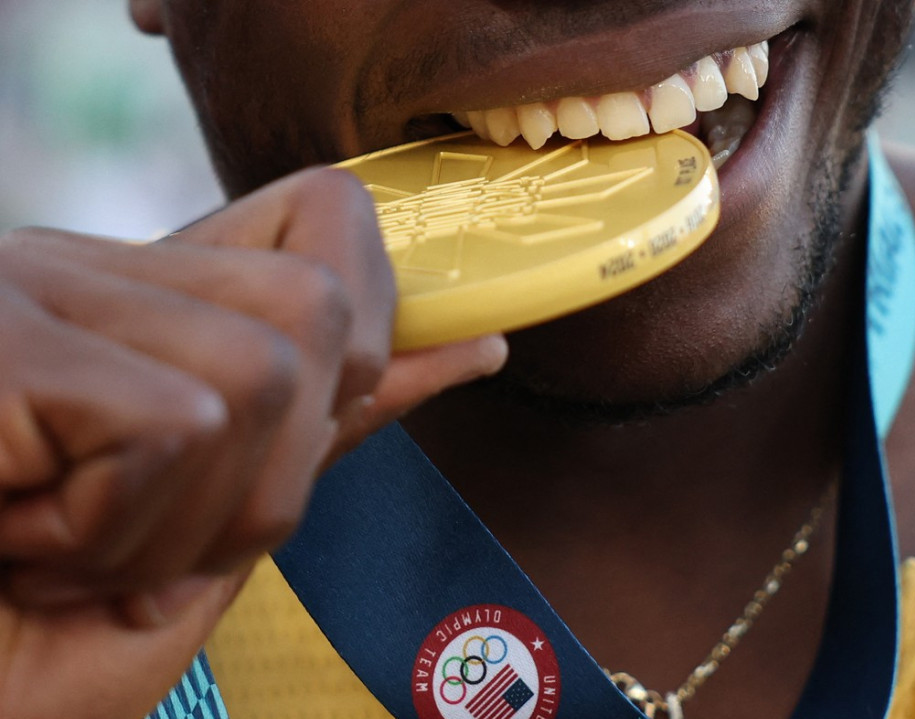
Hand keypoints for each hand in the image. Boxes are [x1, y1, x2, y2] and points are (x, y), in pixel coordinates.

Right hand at [0, 168, 507, 717]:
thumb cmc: (20, 641)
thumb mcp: (205, 535)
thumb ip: (321, 432)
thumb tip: (471, 343)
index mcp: (135, 308)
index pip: (319, 231)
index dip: (378, 317)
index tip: (415, 372)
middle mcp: (84, 274)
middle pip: (318, 308)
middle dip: (279, 473)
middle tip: (151, 553)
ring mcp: (36, 290)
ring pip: (263, 373)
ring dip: (184, 524)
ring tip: (67, 558)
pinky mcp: (0, 337)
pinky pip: (175, 425)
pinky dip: (115, 532)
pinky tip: (24, 547)